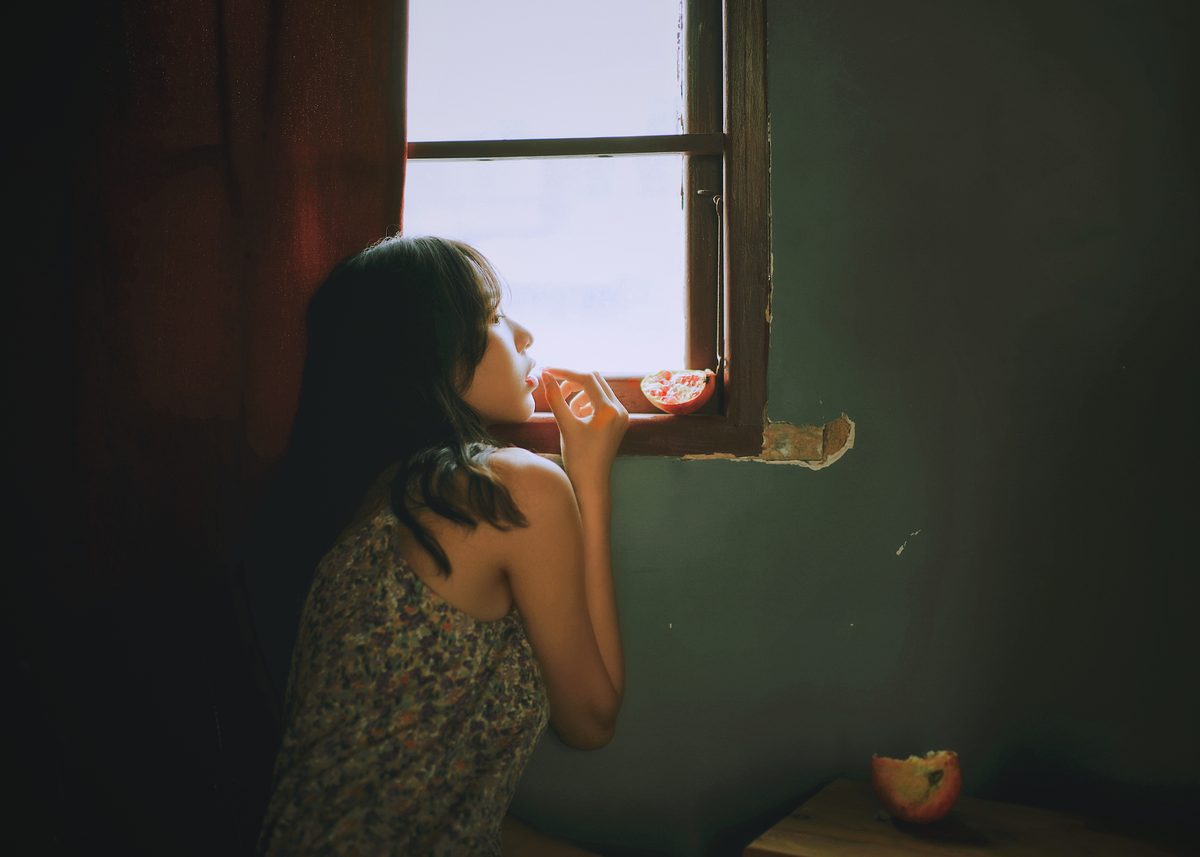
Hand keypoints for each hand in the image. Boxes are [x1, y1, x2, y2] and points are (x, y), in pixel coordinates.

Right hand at [541, 368, 628, 490]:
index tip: (548, 372)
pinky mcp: (619, 421)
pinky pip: (602, 402)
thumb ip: (555, 398)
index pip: (587, 379)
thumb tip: (545, 376)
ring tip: (568, 413)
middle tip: (557, 392)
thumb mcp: (565, 425)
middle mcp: (620, 410)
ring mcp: (622, 415)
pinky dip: (587, 403)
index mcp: (609, 410)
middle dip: (573, 383)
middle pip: (595, 380)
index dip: (566, 373)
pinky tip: (578, 419)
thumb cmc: (578, 457)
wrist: (591, 483)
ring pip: (598, 390)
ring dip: (579, 395)